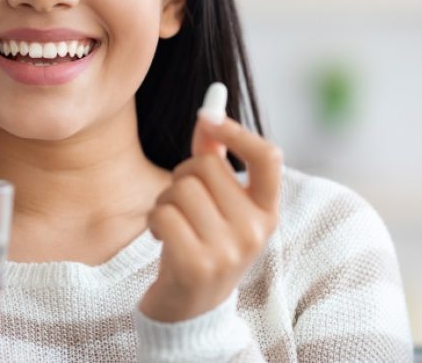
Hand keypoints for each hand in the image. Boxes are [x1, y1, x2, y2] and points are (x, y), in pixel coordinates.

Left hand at [139, 116, 282, 321]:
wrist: (189, 312)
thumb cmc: (201, 246)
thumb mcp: (217, 206)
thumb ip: (215, 158)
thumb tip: (209, 109)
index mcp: (267, 212)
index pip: (268, 157)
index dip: (236, 131)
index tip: (207, 117)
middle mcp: (255, 231)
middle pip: (205, 165)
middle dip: (181, 178)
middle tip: (182, 206)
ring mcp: (228, 250)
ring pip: (180, 188)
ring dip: (164, 201)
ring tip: (172, 226)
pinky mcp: (196, 265)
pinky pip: (163, 214)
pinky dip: (154, 221)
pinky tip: (162, 240)